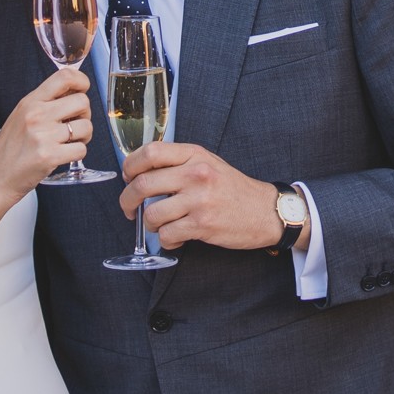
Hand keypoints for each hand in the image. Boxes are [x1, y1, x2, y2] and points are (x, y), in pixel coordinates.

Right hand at [0, 68, 90, 208]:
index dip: (82, 80)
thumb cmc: (9, 150)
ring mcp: (43, 135)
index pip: (64, 76)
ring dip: (84, 136)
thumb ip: (44, 103)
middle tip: (74, 125)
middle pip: (82, 101)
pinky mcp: (49, 156)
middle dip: (85, 114)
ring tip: (69, 142)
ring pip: (86, 126)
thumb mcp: (20, 116)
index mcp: (30, 102)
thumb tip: (74, 92)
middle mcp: (36, 115)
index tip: (83, 90)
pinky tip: (64, 155)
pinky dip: (77, 153)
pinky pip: (81, 149)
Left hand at [118, 144, 283, 250]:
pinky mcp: (203, 225)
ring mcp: (199, 200)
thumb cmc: (233, 188)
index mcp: (194, 155)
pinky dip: (166, 240)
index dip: (130, 166)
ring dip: (149, 224)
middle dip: (127, 200)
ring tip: (160, 225)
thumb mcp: (208, 163)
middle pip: (142, 184)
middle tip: (129, 208)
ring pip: (151, 214)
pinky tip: (176, 237)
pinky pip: (167, 235)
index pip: (149, 152)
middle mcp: (196, 174)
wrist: (265, 211)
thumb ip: (178, 163)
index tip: (127, 177)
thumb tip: (140, 172)